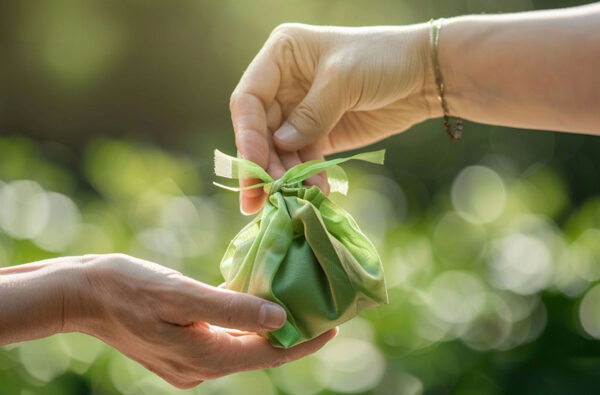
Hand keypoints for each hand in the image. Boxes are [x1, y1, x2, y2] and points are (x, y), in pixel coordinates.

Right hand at [66, 254, 335, 388]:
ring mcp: (189, 360)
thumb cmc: (128, 288)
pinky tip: (253, 301)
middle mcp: (201, 366)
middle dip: (291, 334)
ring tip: (296, 303)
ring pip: (241, 344)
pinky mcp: (179, 348)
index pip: (269, 354)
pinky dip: (241, 322)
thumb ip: (232, 308)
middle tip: (321, 311)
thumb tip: (280, 317)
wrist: (80, 294)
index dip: (304, 342)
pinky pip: (222, 337)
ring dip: (267, 326)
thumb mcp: (182, 294)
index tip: (334, 327)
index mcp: (205, 356)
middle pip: (258, 351)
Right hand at [230, 22, 437, 213]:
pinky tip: (314, 191)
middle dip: (261, 165)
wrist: (425, 76)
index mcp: (280, 56)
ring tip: (294, 198)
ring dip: (284, 176)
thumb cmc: (384, 58)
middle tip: (259, 198)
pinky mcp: (317, 134)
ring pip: (278, 150)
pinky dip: (305, 177)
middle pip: (259, 130)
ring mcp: (299, 111)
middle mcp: (282, 84)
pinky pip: (301, 159)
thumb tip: (281, 145)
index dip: (247, 133)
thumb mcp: (344, 78)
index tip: (254, 164)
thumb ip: (311, 114)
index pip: (248, 98)